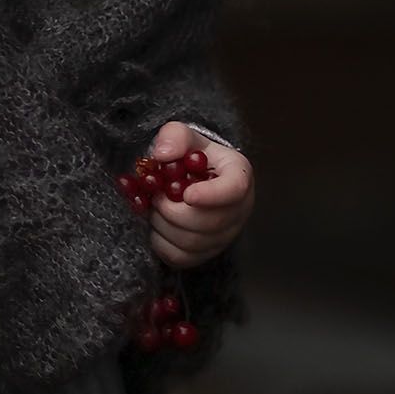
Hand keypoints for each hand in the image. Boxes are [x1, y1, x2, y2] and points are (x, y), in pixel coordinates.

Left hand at [146, 121, 254, 268]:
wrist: (190, 175)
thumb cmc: (190, 155)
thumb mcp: (183, 136)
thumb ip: (174, 137)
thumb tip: (162, 154)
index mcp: (238, 175)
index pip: (234, 190)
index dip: (211, 196)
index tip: (187, 194)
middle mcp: (240, 208)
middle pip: (210, 223)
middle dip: (173, 211)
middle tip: (154, 197)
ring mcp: (226, 234)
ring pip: (194, 243)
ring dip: (164, 226)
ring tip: (154, 207)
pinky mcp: (207, 252)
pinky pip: (182, 257)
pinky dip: (161, 243)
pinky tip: (156, 225)